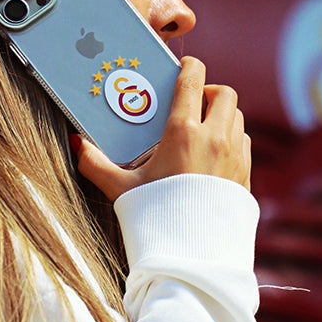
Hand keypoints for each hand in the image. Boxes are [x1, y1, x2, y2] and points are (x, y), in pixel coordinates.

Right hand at [71, 57, 250, 201]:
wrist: (192, 255)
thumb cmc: (154, 217)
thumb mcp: (121, 187)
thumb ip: (95, 163)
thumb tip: (76, 143)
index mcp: (183, 132)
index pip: (193, 80)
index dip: (189, 66)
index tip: (183, 66)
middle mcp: (215, 139)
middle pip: (224, 93)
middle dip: (208, 91)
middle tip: (191, 103)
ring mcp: (234, 156)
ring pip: (236, 117)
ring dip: (221, 115)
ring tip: (201, 128)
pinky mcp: (245, 175)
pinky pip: (244, 141)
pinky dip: (232, 138)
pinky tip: (214, 153)